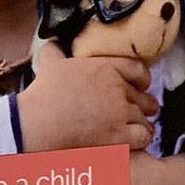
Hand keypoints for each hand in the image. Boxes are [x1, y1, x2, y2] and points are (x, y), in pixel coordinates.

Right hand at [19, 48, 154, 151]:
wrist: (39, 122)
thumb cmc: (43, 94)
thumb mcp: (50, 64)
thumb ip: (56, 52)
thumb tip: (53, 43)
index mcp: (105, 68)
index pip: (138, 69)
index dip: (143, 78)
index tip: (142, 84)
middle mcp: (117, 89)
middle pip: (143, 97)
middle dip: (145, 105)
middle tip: (143, 110)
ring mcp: (120, 113)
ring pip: (143, 118)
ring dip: (141, 124)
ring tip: (137, 129)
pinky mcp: (118, 136)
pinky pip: (141, 137)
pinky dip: (140, 139)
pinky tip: (134, 142)